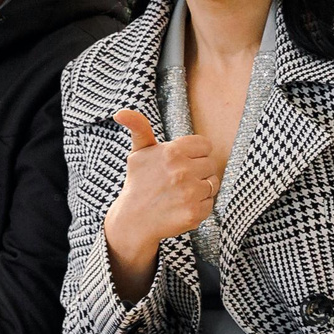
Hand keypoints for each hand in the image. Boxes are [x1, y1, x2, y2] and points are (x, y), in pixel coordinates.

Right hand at [104, 109, 219, 263]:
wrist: (133, 221)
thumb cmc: (138, 183)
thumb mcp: (138, 152)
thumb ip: (138, 127)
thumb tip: (120, 112)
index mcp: (172, 152)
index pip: (205, 145)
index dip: (195, 154)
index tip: (182, 163)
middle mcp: (182, 171)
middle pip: (211, 164)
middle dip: (198, 171)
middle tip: (178, 181)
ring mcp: (189, 193)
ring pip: (213, 184)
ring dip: (201, 189)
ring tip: (180, 194)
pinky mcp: (194, 213)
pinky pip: (210, 203)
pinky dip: (200, 206)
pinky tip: (182, 207)